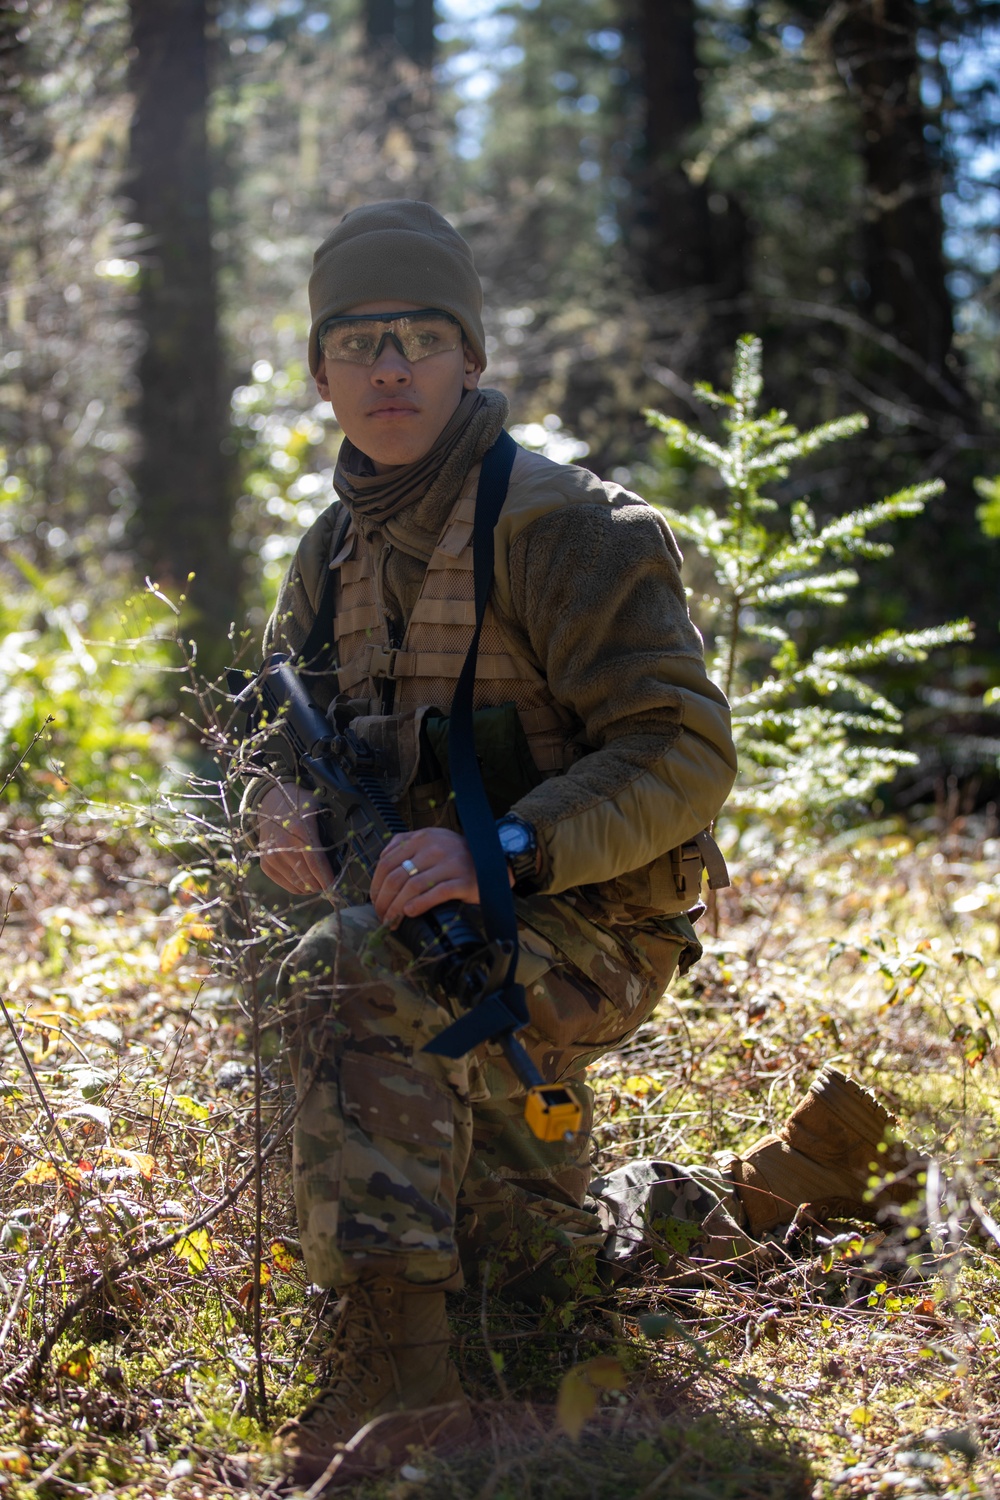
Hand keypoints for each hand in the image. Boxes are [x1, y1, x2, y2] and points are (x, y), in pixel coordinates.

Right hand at [257, 783, 334, 895]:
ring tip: (318, 880)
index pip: (317, 863)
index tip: (338, 888)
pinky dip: (298, 885)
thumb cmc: (302, 806)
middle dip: (322, 884)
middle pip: (307, 878)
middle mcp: (283, 844)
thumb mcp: (320, 809)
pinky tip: (305, 878)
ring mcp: (272, 855)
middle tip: (331, 883)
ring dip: (310, 886)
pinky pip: (286, 884)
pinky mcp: (265, 863)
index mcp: (300, 830)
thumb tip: (352, 850)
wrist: (272, 802)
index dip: (328, 879)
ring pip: (297, 884)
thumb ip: (333, 827)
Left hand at [370, 827, 512, 927]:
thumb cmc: (458, 854)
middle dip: (383, 900)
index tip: (374, 900)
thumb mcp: (432, 840)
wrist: (494, 860)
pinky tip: (410, 913)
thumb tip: (381, 859)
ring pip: (412, 887)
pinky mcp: (463, 881)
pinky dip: (419, 905)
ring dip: (396, 908)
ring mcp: (450, 863)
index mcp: (423, 838)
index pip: (387, 861)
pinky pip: (435, 894)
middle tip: (380, 915)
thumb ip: (406, 844)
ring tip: (391, 920)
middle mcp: (435, 848)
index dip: (376, 885)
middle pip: (397, 877)